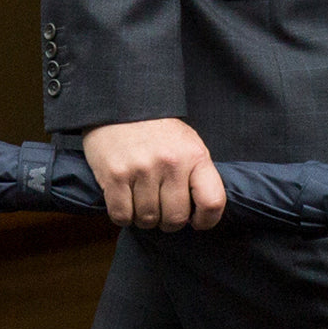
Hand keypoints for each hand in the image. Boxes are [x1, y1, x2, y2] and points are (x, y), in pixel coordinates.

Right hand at [83, 118, 225, 231]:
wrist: (123, 106)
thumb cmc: (159, 131)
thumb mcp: (189, 144)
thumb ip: (196, 175)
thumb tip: (199, 214)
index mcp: (195, 156)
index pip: (212, 201)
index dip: (207, 220)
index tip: (197, 221)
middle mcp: (171, 163)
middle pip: (176, 218)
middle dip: (169, 222)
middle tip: (163, 211)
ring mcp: (142, 170)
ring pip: (147, 219)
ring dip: (144, 218)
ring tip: (143, 202)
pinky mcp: (115, 175)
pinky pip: (122, 215)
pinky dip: (123, 216)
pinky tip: (126, 202)